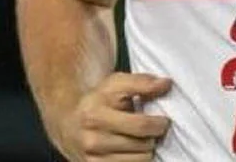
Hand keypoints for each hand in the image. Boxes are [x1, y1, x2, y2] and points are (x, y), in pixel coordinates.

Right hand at [54, 73, 171, 160]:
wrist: (69, 122)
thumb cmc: (98, 101)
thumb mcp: (116, 84)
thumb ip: (142, 82)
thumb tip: (166, 84)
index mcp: (96, 116)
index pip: (140, 126)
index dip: (159, 124)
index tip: (163, 120)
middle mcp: (92, 140)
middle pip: (143, 146)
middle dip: (153, 136)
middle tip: (152, 129)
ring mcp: (93, 159)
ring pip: (140, 160)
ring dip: (146, 150)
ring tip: (140, 138)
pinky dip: (137, 159)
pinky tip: (133, 149)